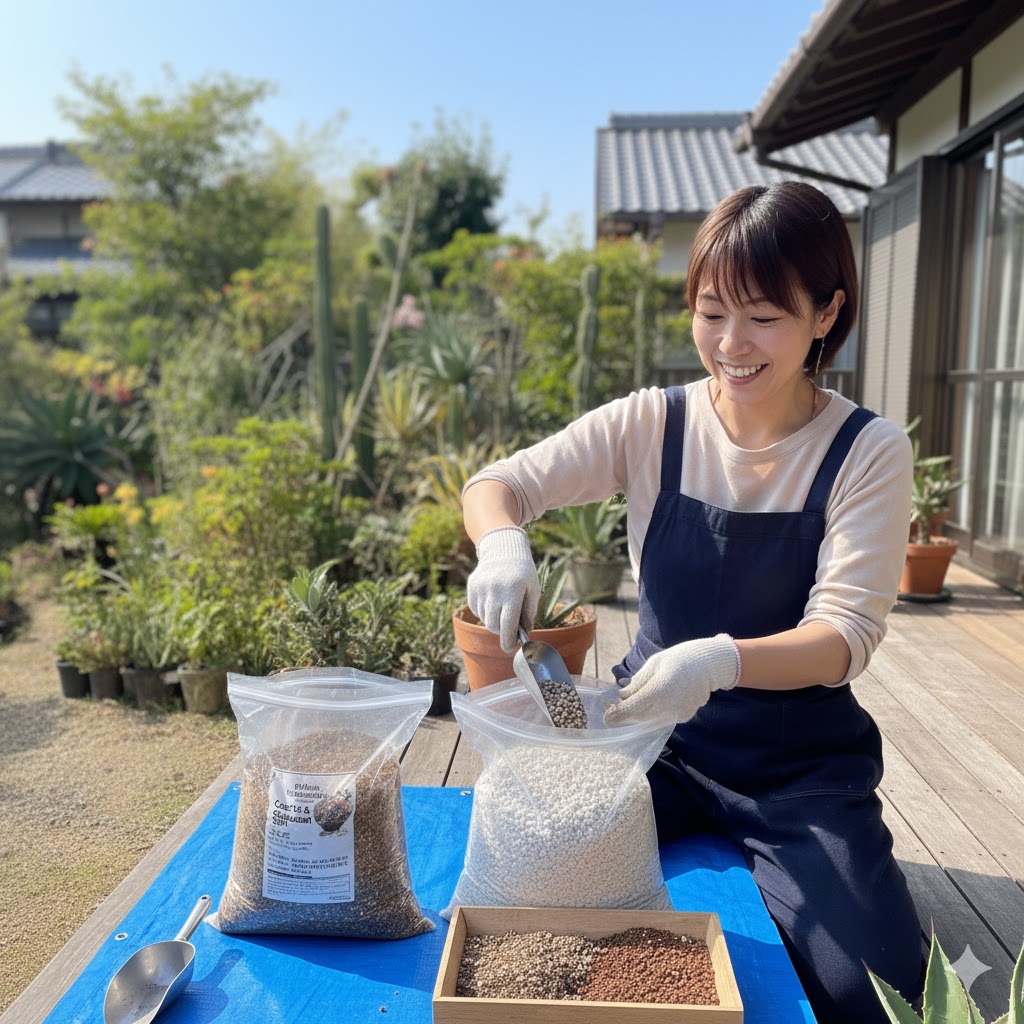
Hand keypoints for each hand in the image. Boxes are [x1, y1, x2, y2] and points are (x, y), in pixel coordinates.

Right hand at [466, 526, 539, 652]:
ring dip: (493, 621)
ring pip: (484, 618)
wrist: (503, 549)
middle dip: (501, 631)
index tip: (508, 648)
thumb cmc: (523, 573)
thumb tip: (524, 633)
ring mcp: (481, 588)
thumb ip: (529, 613)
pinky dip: (484, 612)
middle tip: (509, 629)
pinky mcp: (472, 587)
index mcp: (513, 590)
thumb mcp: (533, 590)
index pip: (507, 623)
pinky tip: (493, 601)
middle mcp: (494, 589)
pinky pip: (476, 609)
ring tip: (502, 610)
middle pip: (493, 624)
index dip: (508, 640)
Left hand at [604, 634, 739, 725]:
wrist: (709, 664)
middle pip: (640, 717)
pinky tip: (661, 698)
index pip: (632, 707)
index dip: (617, 714)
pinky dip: (657, 712)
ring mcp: (678, 713)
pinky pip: (664, 718)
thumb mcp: (654, 664)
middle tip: (617, 707)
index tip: (606, 717)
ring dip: (641, 713)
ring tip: (638, 700)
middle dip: (627, 713)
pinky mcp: (685, 716)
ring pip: (651, 719)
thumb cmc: (678, 659)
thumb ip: (638, 682)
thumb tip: (622, 695)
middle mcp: (668, 705)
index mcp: (658, 689)